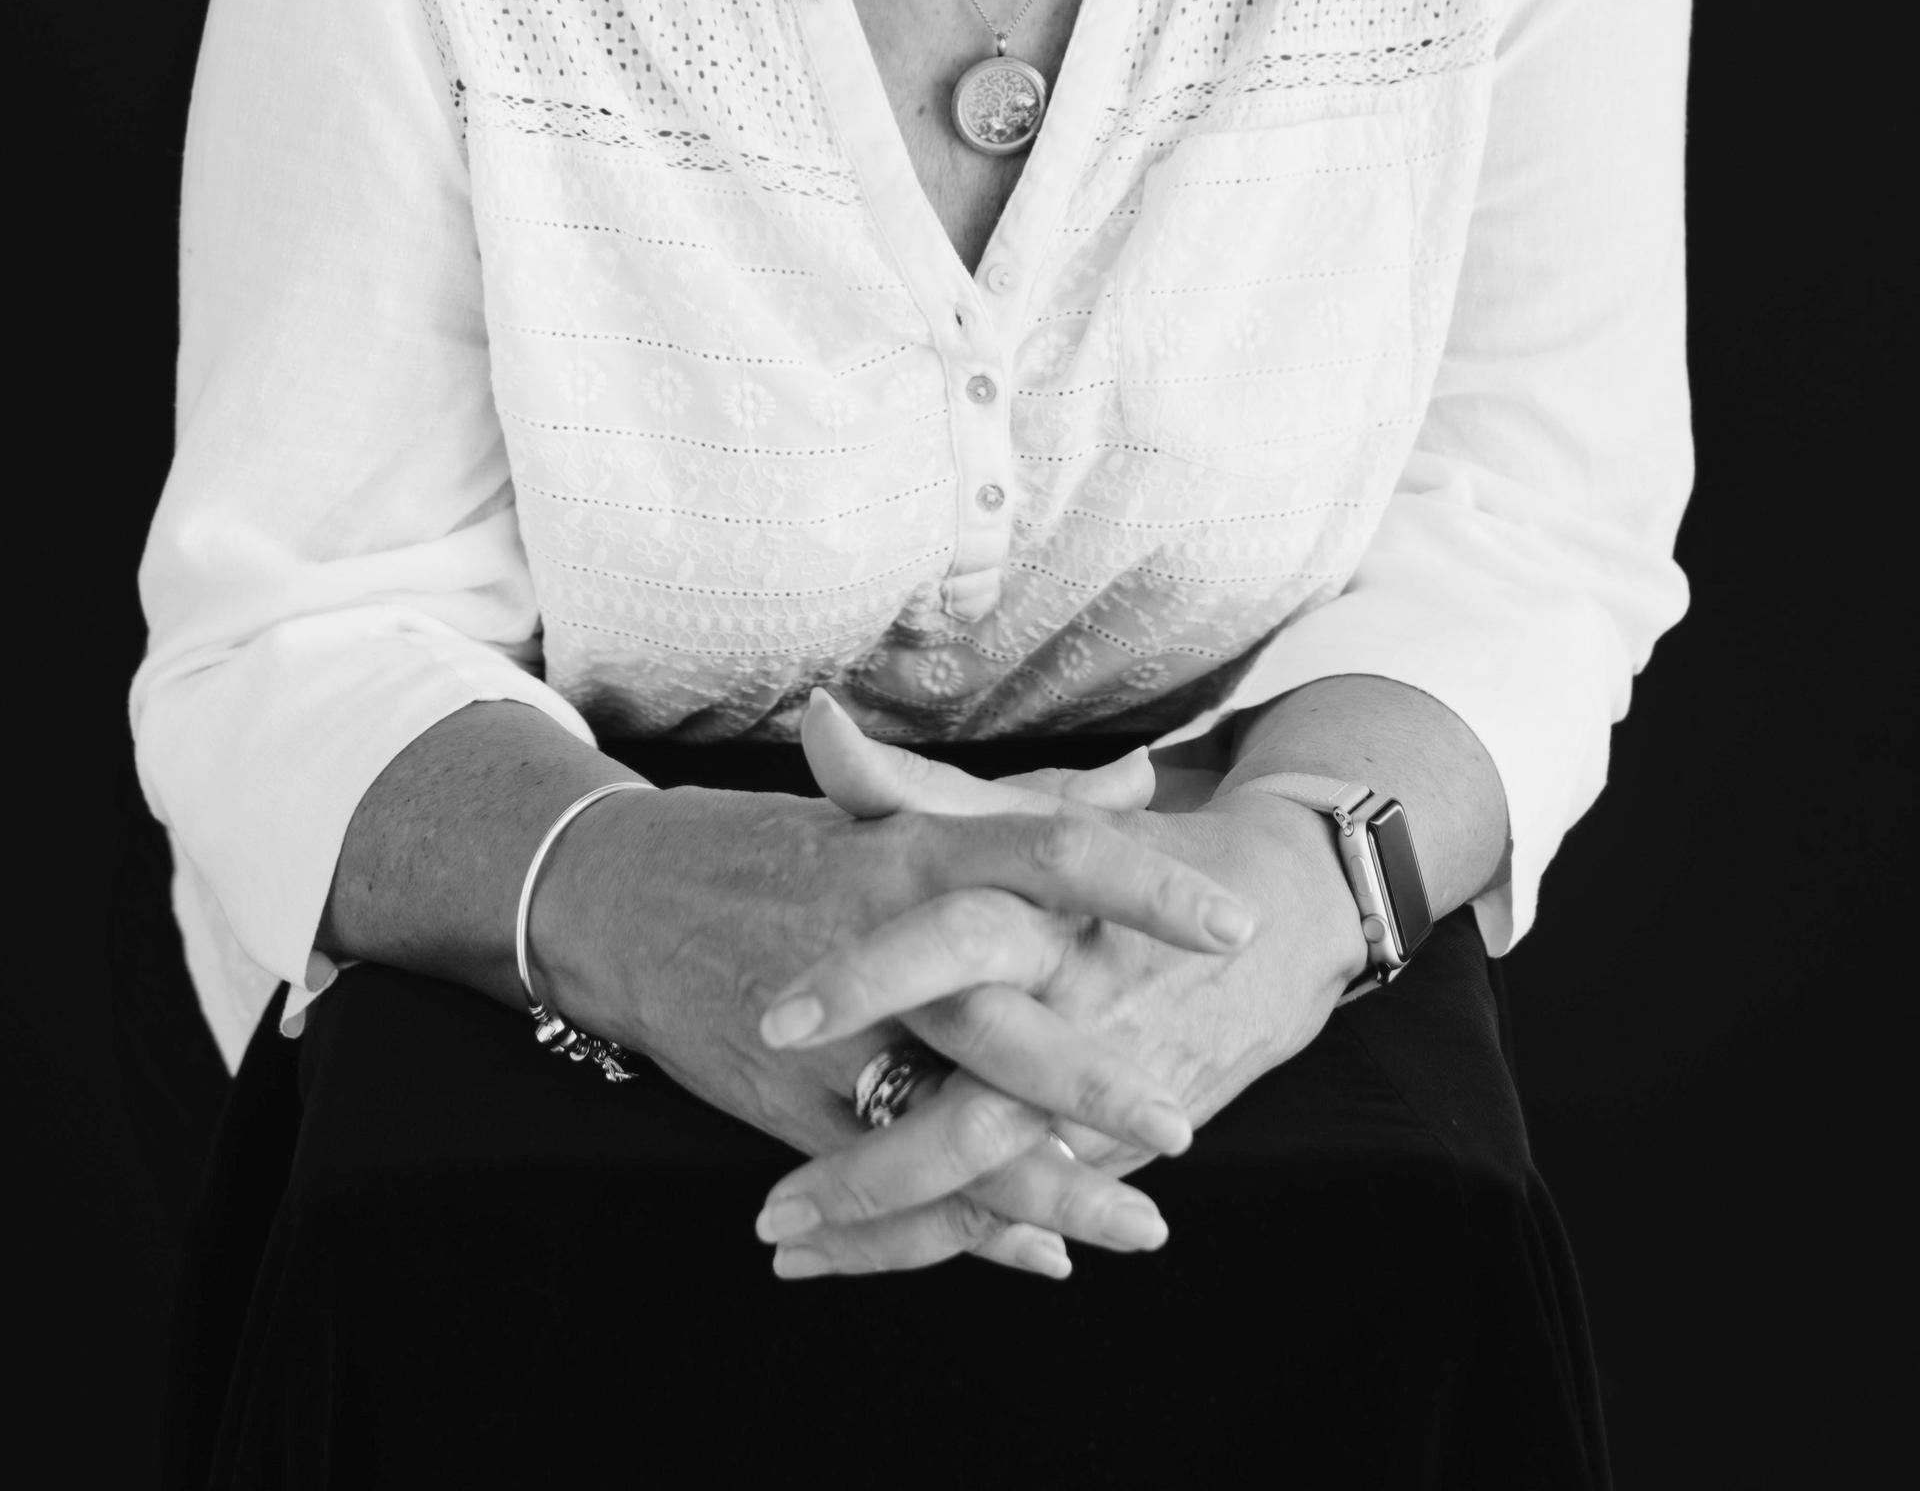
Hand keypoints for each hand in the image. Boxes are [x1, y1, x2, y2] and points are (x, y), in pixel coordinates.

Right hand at [531, 700, 1254, 1276]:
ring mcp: (831, 1037)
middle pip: (1004, 1012)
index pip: (1047, 852)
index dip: (1143, 887)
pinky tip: (1039, 1253)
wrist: (617, 896)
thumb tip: (1138, 781)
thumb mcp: (895, 809)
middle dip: (1095, 1077)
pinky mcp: (791, 1109)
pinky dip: (966, 1225)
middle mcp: (878, 941)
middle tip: (1185, 1120)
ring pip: (953, 1122)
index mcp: (911, 847)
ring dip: (1048, 1182)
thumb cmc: (773, 843)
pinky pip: (890, 1178)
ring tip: (1141, 1223)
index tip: (1231, 922)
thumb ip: (1023, 801)